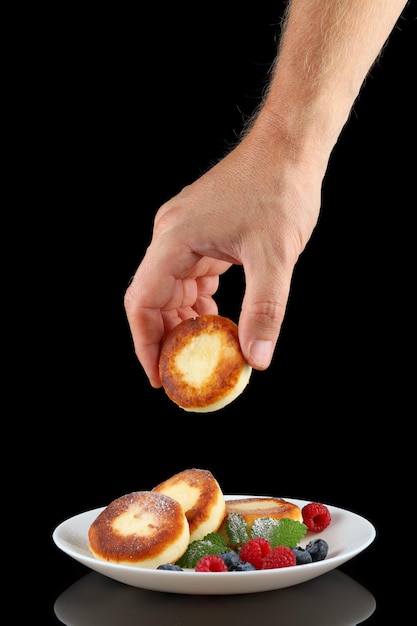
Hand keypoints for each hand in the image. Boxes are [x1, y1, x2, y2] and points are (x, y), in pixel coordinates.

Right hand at [124, 116, 323, 386]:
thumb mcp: (275, 256)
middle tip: (182, 371)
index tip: (159, 377)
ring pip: (170, 290)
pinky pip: (188, 277)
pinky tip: (214, 318)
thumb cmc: (279, 190)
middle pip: (152, 299)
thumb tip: (257, 359)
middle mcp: (171, 236)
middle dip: (165, 338)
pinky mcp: (200, 233)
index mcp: (175, 239)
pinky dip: (197, 302)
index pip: (142, 302)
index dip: (146, 344)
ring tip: (202, 350)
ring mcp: (184, 233)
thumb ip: (264, 310)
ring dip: (183, 321)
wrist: (288, 148)